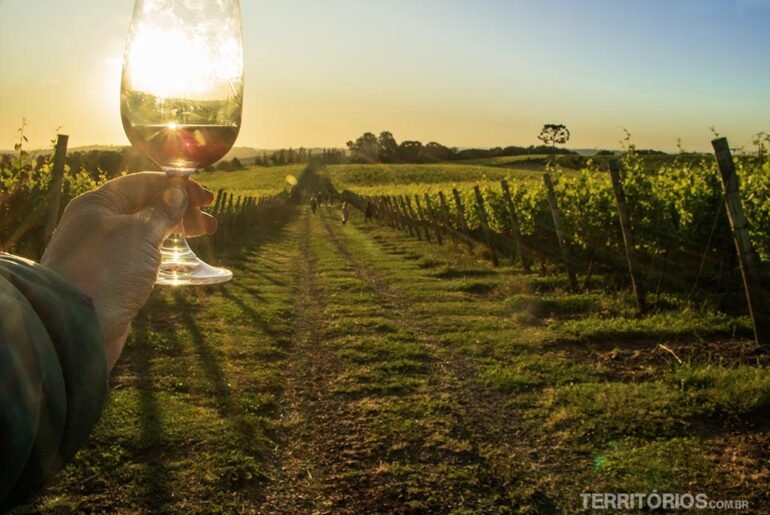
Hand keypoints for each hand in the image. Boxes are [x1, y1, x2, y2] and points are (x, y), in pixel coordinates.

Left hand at [41, 172, 216, 369]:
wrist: (77, 326)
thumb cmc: (106, 271)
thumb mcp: (140, 234)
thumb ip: (163, 212)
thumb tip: (178, 192)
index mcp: (98, 204)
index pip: (143, 183)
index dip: (176, 187)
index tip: (205, 198)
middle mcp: (97, 223)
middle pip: (146, 207)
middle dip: (180, 211)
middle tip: (209, 223)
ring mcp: (103, 251)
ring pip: (146, 232)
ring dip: (175, 231)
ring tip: (203, 236)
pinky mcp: (111, 277)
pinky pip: (142, 256)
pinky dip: (163, 253)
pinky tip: (181, 260)